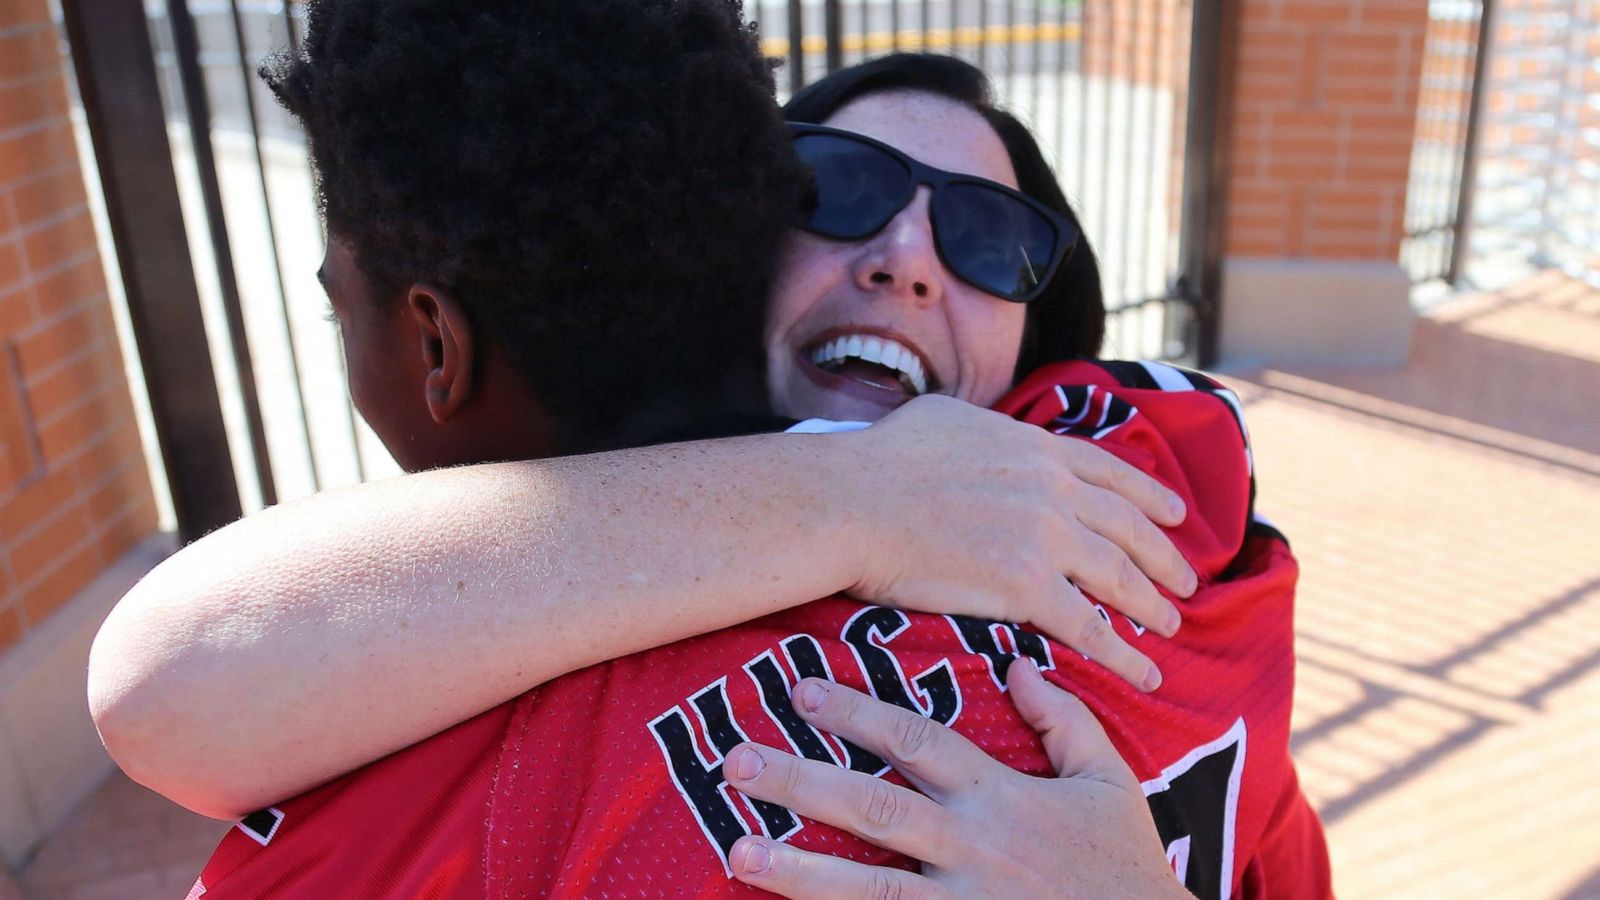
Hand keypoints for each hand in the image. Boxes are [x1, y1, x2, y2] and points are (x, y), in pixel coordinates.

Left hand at [723, 670, 1187, 898]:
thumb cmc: (1125, 867)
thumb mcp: (1110, 783)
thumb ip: (1064, 722)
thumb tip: (1016, 664)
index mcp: (1003, 799)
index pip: (918, 743)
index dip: (857, 712)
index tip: (801, 688)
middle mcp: (974, 850)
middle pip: (874, 808)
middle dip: (802, 781)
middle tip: (736, 760)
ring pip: (867, 887)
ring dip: (797, 869)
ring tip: (736, 851)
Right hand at [837, 394, 1196, 690]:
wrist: (854, 502)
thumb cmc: (880, 460)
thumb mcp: (948, 418)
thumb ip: (986, 430)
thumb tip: (987, 435)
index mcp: (1036, 448)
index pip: (1111, 473)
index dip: (1150, 498)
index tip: (1176, 516)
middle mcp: (1053, 489)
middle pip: (1128, 527)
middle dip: (1164, 558)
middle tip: (1186, 582)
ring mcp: (1045, 537)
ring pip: (1119, 577)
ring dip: (1151, 606)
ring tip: (1170, 626)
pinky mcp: (1027, 586)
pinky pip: (1091, 626)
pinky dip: (1124, 654)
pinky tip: (1145, 672)